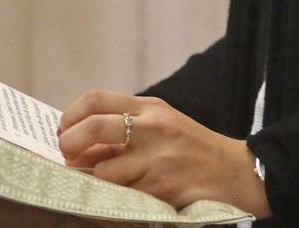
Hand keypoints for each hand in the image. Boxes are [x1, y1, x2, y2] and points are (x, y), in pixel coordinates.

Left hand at [58, 89, 271, 217]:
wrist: (236, 173)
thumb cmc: (192, 149)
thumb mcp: (161, 126)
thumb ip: (125, 129)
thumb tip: (77, 148)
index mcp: (150, 107)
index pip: (97, 99)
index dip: (71, 116)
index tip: (62, 131)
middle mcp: (153, 127)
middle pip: (94, 127)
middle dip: (70, 144)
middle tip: (66, 157)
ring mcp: (158, 159)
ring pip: (104, 172)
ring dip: (94, 182)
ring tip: (99, 183)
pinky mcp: (162, 188)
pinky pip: (123, 196)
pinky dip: (116, 199)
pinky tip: (122, 196)